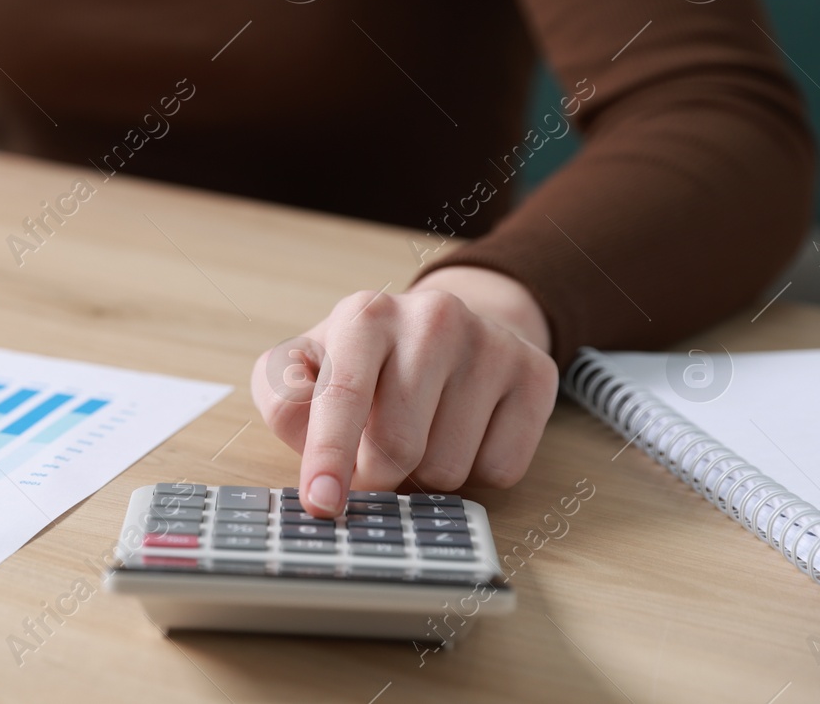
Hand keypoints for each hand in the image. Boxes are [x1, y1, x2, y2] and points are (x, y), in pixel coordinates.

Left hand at [250, 266, 558, 517]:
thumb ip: (285, 399)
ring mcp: (490, 343)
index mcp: (366, 315)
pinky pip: (500, 470)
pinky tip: (464, 430)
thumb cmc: (364, 365)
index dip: (329, 455)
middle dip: (378, 473)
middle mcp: (432, 318)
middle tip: (375, 453)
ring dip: (426, 474)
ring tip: (422, 430)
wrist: (447, 333)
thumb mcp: (308, 369)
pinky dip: (475, 470)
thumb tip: (304, 432)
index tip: (322, 503)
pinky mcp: (534, 374)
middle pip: (399, 448)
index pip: (344, 395)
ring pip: (450, 468)